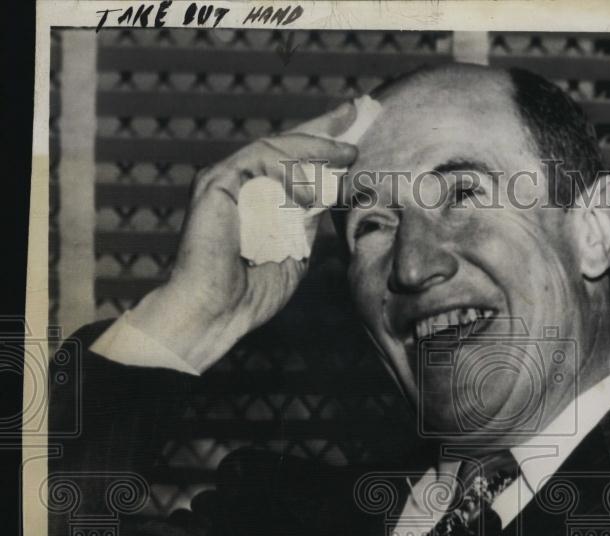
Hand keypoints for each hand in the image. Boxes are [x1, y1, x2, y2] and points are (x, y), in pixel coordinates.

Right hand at [127, 103, 357, 373]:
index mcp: (253, 196)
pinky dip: (291, 167)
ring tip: (346, 150)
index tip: (353, 133)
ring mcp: (224, 180)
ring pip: (275, 149)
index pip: (290, 162)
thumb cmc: (251, 292)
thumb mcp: (294, 249)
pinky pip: (259, 163)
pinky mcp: (217, 184)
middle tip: (355, 112)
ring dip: (314, 146)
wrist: (216, 313)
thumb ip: (307, 220)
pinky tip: (317, 177)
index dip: (322, 145)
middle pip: (284, 145)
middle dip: (322, 130)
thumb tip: (330, 191)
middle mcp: (237, 182)